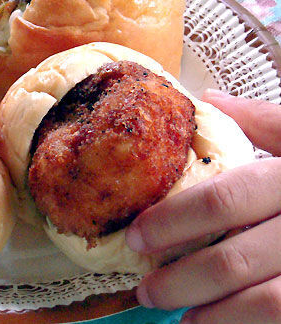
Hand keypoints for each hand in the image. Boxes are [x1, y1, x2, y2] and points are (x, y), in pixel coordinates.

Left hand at [125, 88, 280, 323]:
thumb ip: (265, 121)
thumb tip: (209, 101)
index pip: (223, 200)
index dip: (174, 221)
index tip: (137, 237)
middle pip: (235, 259)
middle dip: (181, 279)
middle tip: (146, 289)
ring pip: (266, 302)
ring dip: (214, 314)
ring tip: (180, 318)